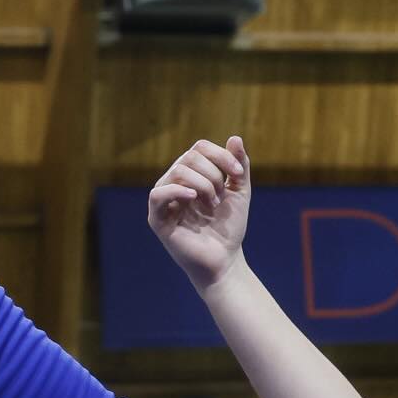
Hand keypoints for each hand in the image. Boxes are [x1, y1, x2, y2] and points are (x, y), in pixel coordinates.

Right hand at [147, 136, 250, 292]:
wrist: (224, 259)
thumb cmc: (229, 228)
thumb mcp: (240, 192)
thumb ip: (239, 166)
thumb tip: (235, 138)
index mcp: (191, 175)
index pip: (199, 149)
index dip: (220, 156)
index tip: (238, 176)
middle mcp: (174, 183)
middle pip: (189, 157)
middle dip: (213, 174)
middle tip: (221, 197)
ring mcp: (164, 201)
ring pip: (178, 172)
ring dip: (203, 185)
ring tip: (213, 204)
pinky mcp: (157, 219)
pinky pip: (158, 194)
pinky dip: (177, 191)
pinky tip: (194, 198)